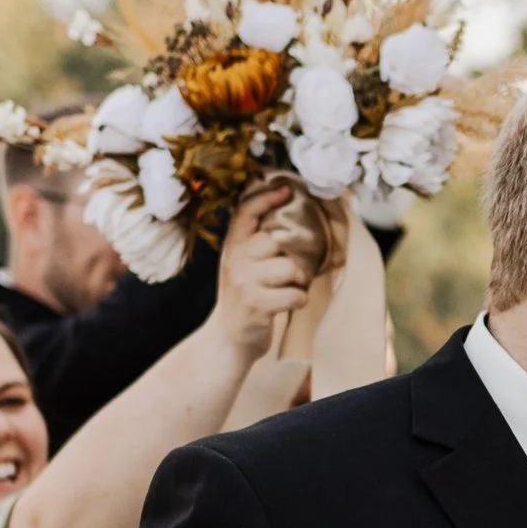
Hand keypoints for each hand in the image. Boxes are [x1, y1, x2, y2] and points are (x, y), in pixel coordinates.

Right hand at [211, 180, 322, 359]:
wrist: (227, 339)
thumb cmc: (243, 298)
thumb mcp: (240, 265)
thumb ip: (253, 242)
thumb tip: (281, 209)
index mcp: (232, 247)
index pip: (246, 212)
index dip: (266, 197)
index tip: (285, 188)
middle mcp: (236, 260)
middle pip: (277, 242)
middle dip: (292, 259)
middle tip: (290, 275)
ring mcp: (245, 282)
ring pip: (291, 268)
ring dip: (298, 282)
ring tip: (288, 290)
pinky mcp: (258, 304)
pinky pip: (296, 294)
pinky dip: (298, 301)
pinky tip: (287, 305)